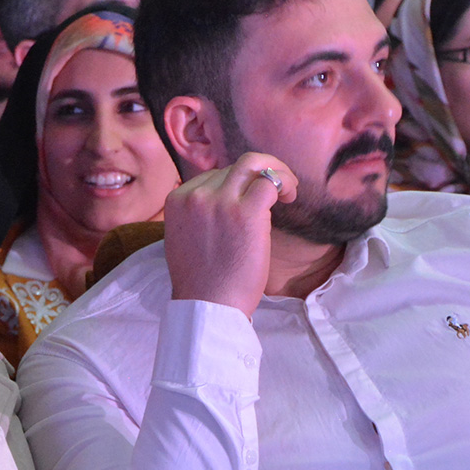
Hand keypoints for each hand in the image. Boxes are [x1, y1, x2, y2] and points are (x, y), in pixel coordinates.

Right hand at [163, 152, 296, 316]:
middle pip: (234, 167)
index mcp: (178, 200)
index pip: (213, 176)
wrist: (208, 306)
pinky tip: (291, 198)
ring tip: (288, 189)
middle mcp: (197, 195)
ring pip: (253, 164)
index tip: (250, 198)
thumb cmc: (201, 283)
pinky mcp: (246, 212)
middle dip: (257, 175)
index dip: (237, 184)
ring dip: (275, 171)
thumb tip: (223, 204)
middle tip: (276, 190)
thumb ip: (197, 216)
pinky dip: (285, 183)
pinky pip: (271, 181)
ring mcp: (221, 201)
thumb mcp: (183, 239)